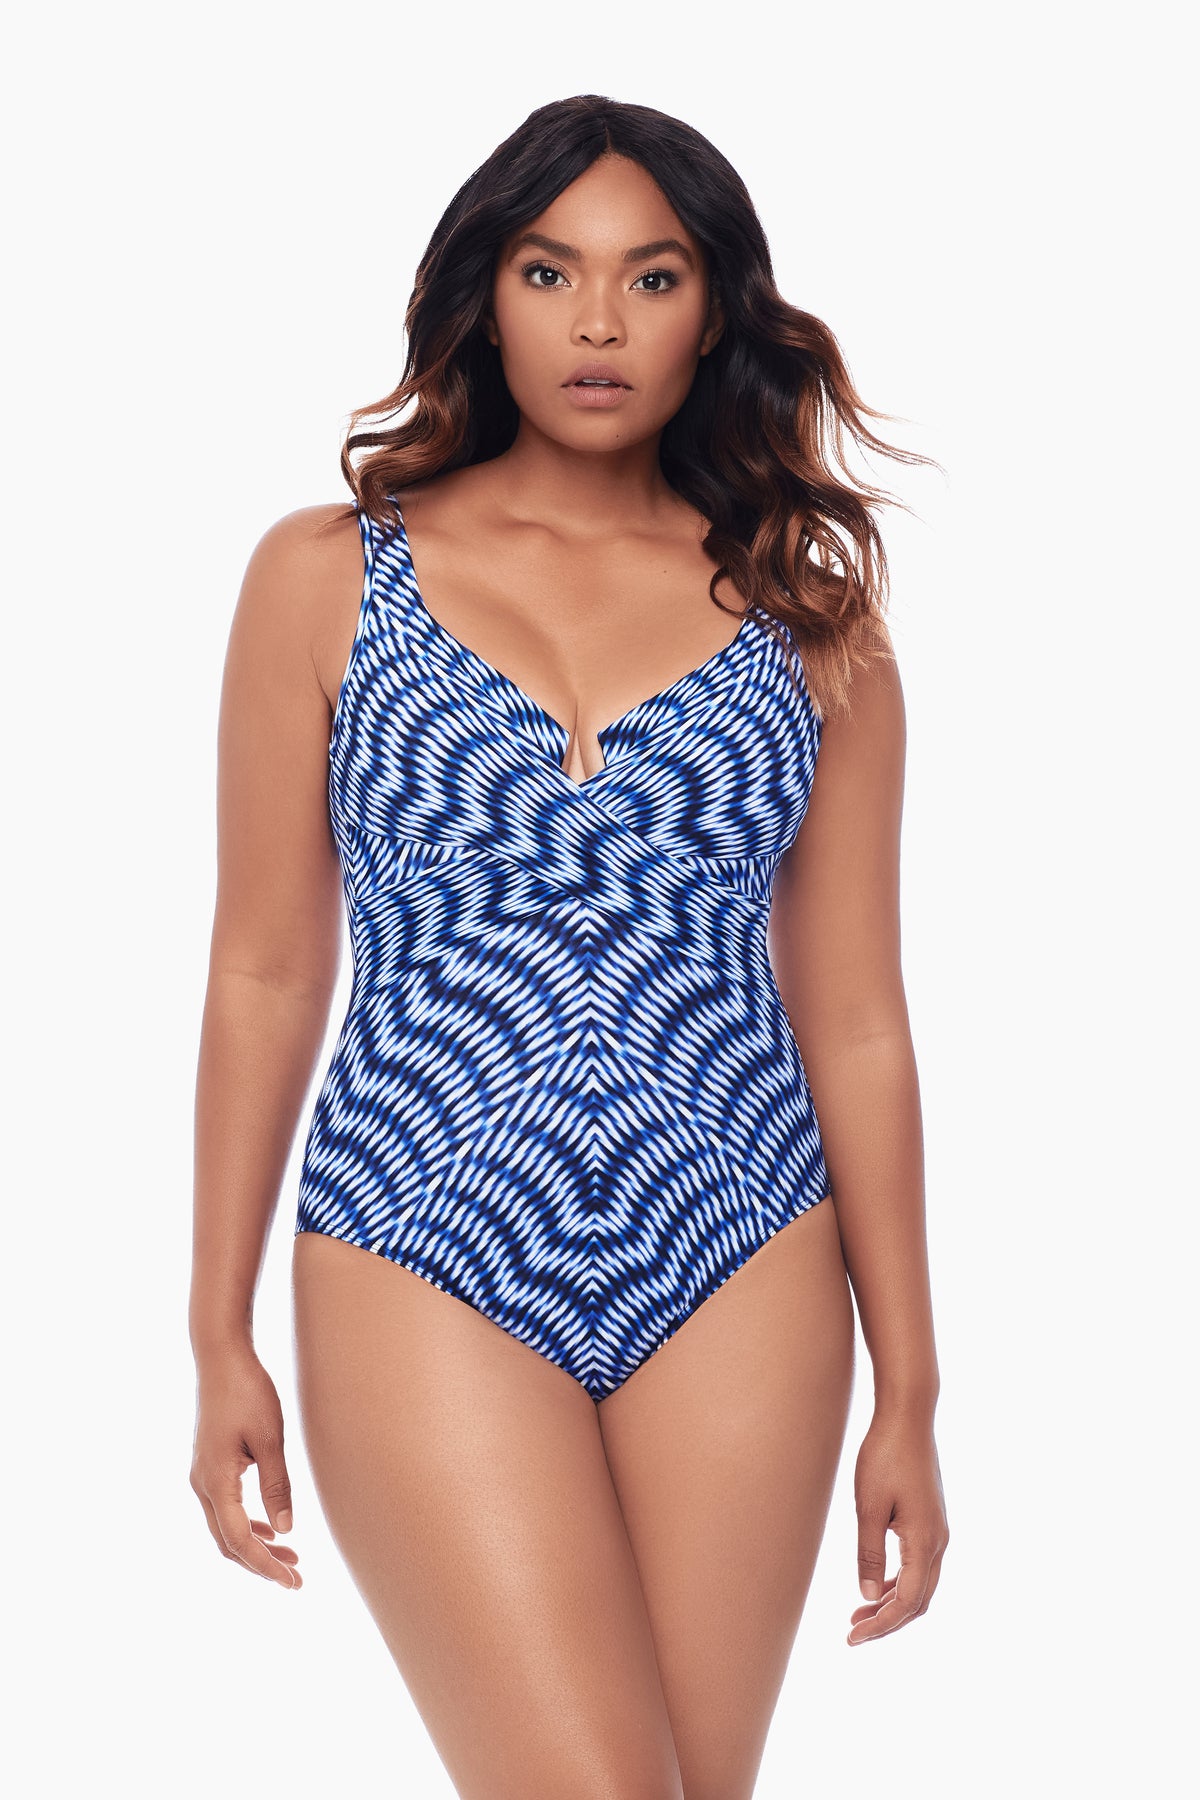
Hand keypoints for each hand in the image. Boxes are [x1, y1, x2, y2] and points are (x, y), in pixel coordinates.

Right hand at [190, 1344, 302, 1589]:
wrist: (221, 1357)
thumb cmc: (248, 1392)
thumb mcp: (270, 1439)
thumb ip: (277, 1486)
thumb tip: (286, 1531)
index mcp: (216, 1481)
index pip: (240, 1541)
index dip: (266, 1566)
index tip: (292, 1583)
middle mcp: (201, 1484)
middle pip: (228, 1542)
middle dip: (261, 1563)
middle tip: (296, 1578)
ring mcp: (201, 1475)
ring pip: (224, 1528)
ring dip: (255, 1546)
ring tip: (291, 1557)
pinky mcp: (208, 1465)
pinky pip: (224, 1509)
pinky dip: (247, 1525)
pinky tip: (271, 1526)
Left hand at [847, 1408, 946, 1643]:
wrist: (908, 1417)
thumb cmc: (884, 1456)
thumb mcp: (868, 1506)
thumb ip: (868, 1553)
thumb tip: (866, 1598)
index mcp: (924, 1542)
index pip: (906, 1602)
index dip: (880, 1626)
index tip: (852, 1639)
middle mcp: (939, 1541)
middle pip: (918, 1601)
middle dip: (887, 1622)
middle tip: (852, 1633)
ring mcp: (939, 1530)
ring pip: (921, 1585)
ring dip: (893, 1603)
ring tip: (858, 1615)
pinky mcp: (932, 1520)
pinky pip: (920, 1565)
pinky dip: (899, 1582)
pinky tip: (876, 1583)